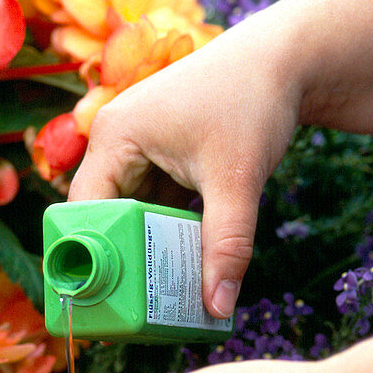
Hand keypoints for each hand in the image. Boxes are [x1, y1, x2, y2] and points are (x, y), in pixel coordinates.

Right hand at [68, 15, 300, 319]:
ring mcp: (139, 156)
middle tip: (138, 310)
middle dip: (124, 264)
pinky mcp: (161, 164)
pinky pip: (155, 214)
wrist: (287, 62)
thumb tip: (218, 308)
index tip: (105, 303)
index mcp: (115, 138)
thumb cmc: (254, 100)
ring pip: (132, 222)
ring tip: (162, 299)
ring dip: (148, 256)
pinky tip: (184, 269)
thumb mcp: (237, 179)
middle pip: (105, 223)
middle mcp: (117, 146)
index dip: (91, 259)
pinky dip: (169, 239)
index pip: (85, 213)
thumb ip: (227, 245)